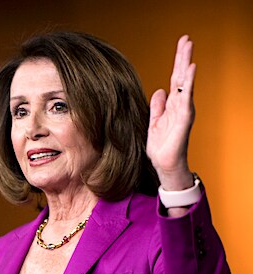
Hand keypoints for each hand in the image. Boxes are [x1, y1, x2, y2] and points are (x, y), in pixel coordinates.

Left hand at [147, 34, 195, 190]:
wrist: (164, 164)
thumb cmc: (161, 146)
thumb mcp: (154, 122)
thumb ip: (157, 106)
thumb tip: (158, 90)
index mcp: (172, 104)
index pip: (175, 78)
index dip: (177, 62)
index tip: (181, 44)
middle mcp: (179, 105)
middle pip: (181, 77)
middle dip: (183, 57)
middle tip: (186, 38)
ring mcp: (183, 111)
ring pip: (185, 84)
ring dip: (186, 65)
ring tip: (188, 48)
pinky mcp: (183, 119)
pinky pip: (186, 99)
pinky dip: (188, 84)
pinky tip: (189, 71)